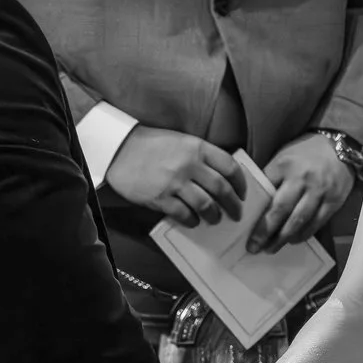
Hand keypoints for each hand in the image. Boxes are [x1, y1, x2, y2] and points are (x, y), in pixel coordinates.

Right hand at [109, 128, 245, 226]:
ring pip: (206, 205)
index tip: (242, 194)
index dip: (240, 184)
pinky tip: (193, 221)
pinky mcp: (160, 197)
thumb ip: (201, 156)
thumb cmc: (152, 145)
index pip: (230, 167)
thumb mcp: (182, 141)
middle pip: (222, 189)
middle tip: (236, 214)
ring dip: (214, 215)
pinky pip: (184, 214)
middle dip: (233, 205)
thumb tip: (222, 176)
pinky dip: (192, 221)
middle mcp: (189, 164)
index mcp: (197, 148)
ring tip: (214, 219)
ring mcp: (175, 182)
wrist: (119, 149)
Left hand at [249, 134, 354, 251]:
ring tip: (271, 248)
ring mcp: (319, 190)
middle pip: (280, 210)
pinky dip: (304, 234)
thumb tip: (255, 202)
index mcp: (284, 165)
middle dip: (265, 231)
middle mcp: (302, 178)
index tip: (243, 226)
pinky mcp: (333, 200)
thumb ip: (271, 176)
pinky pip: (316, 222)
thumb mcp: (283, 156)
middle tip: (254, 247)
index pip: (264, 191)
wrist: (341, 146)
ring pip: (299, 220)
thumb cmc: (306, 153)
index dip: (253, 212)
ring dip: (283, 238)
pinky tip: (293, 240)